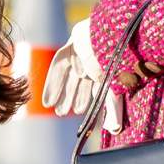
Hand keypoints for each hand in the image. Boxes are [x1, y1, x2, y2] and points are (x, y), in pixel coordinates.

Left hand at [42, 19, 122, 133]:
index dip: (87, 101)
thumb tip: (114, 130)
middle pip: (79, 82)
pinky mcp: (72, 46)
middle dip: (71, 97)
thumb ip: (113, 109)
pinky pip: (59, 65)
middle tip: (62, 112)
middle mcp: (94, 61)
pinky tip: (47, 99)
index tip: (81, 114)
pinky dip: (53, 82)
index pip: (95, 88)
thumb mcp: (114, 88)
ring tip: (54, 108)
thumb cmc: (116, 60)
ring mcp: (82, 52)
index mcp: (107, 71)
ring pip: (68, 75)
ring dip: (61, 92)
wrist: (112, 33)